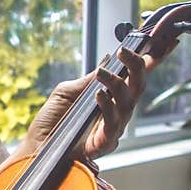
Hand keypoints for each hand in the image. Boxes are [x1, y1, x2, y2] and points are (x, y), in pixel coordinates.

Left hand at [21, 48, 151, 159]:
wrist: (35, 147)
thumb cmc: (51, 121)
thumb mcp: (66, 93)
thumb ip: (87, 80)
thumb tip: (107, 61)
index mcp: (110, 98)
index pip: (133, 78)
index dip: (147, 62)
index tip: (155, 42)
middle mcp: (116, 112)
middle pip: (137, 88)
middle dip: (136, 67)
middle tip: (125, 52)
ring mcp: (113, 128)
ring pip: (127, 103)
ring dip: (116, 84)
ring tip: (102, 73)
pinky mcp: (105, 143)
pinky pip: (113, 124)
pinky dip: (108, 107)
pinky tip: (99, 95)